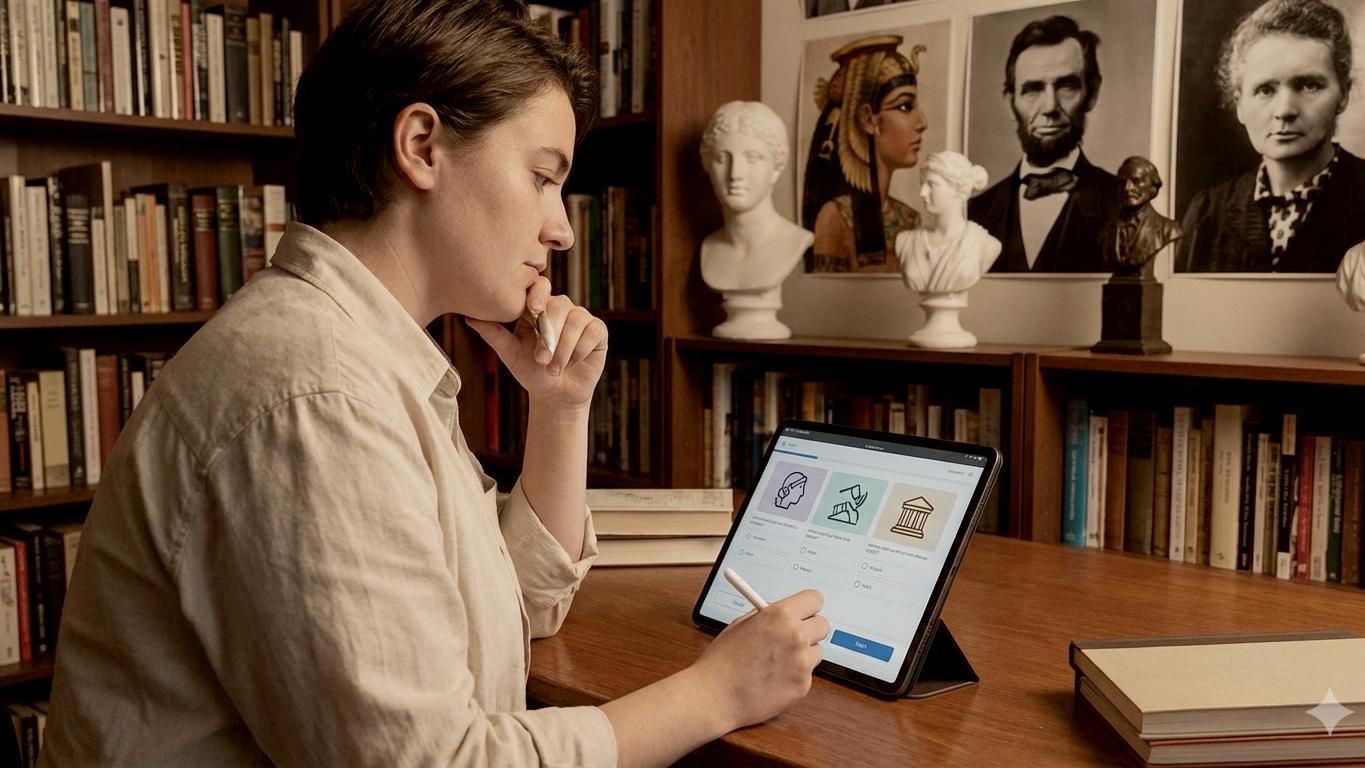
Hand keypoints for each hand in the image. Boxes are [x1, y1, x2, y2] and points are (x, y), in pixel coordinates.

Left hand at [466, 284, 607, 409]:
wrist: (555, 395)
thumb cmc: (531, 372)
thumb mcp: (510, 353)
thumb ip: (493, 334)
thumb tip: (468, 316)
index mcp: (538, 307)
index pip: (540, 286)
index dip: (538, 294)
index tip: (533, 309)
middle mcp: (561, 308)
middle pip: (559, 305)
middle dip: (550, 335)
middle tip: (541, 360)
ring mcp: (581, 318)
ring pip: (577, 320)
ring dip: (564, 348)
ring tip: (553, 368)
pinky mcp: (598, 331)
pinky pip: (593, 332)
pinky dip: (580, 350)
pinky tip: (571, 364)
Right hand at [689, 589, 827, 730]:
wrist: (715, 695)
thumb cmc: (723, 661)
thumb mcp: (741, 624)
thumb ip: (767, 616)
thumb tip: (784, 612)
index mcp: (780, 615)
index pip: (815, 599)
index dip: (808, 606)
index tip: (803, 612)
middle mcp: (796, 636)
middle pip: (823, 625)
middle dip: (810, 630)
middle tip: (794, 637)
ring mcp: (802, 663)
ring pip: (816, 652)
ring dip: (803, 655)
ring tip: (776, 663)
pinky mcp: (803, 686)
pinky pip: (806, 675)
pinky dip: (794, 677)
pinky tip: (773, 680)